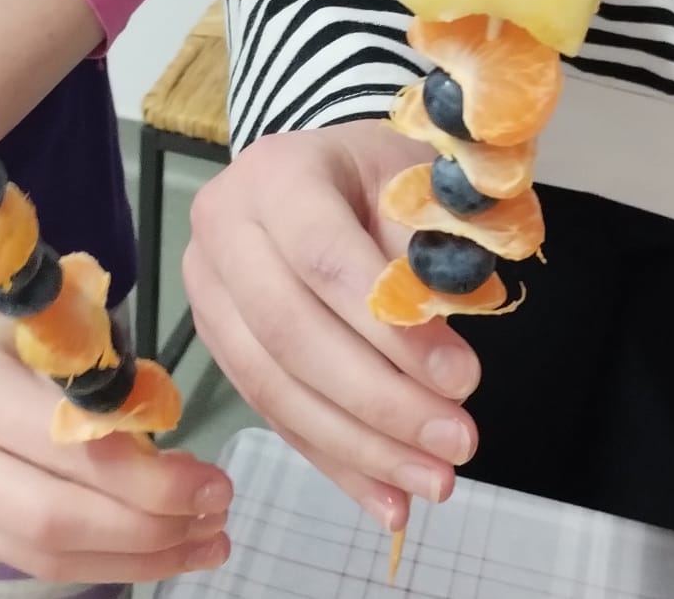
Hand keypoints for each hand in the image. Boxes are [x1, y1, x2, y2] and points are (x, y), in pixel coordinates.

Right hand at [0, 246, 234, 582]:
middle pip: (51, 521)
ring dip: (137, 558)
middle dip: (147, 530)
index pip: (64, 449)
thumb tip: (164, 429)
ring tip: (203, 541)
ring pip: (44, 559)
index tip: (213, 482)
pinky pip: (33, 564)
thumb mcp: (47, 314)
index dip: (145, 479)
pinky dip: (105, 561)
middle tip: (215, 516)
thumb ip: (99, 370)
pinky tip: (158, 547)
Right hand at [183, 121, 477, 531]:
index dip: (390, 329)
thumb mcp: (418, 180)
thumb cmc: (378, 176)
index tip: (463, 380)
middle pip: (290, 333)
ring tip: (434, 483)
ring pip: (274, 387)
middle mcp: (223, 232)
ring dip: (359, 447)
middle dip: (380, 402)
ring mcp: (210, 294)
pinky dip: (335, 463)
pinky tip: (388, 499)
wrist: (318, 173)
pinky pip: (274, 416)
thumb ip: (432, 243)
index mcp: (275, 174)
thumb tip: (444, 321)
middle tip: (457, 445)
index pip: (325, 259)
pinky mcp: (219, 347)